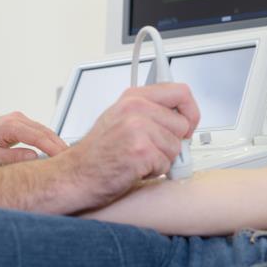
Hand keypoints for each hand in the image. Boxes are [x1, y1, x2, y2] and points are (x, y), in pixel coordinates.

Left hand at [0, 112, 68, 167]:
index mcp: (9, 126)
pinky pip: (40, 131)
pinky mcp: (21, 123)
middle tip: (73, 160)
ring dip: (56, 143)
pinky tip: (56, 151)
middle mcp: (17, 118)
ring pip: (45, 130)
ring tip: (68, 158)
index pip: (38, 137)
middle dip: (60, 146)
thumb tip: (35, 157)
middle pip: (46, 132)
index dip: (53, 148)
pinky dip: (49, 140)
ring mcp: (20, 119)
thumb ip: (12, 158)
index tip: (64, 158)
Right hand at [54, 83, 199, 209]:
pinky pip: (166, 165)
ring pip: (176, 147)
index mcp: (133, 96)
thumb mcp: (121, 118)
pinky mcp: (140, 151)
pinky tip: (134, 168)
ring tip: (138, 159)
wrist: (75, 175)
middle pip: (183, 124)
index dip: (190, 112)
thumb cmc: (97, 152)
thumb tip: (183, 118)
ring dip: (162, 160)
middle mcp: (135, 108)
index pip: (181, 91)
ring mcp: (137, 128)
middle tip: (151, 149)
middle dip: (172, 143)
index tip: (188, 124)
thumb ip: (151, 112)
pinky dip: (154, 172)